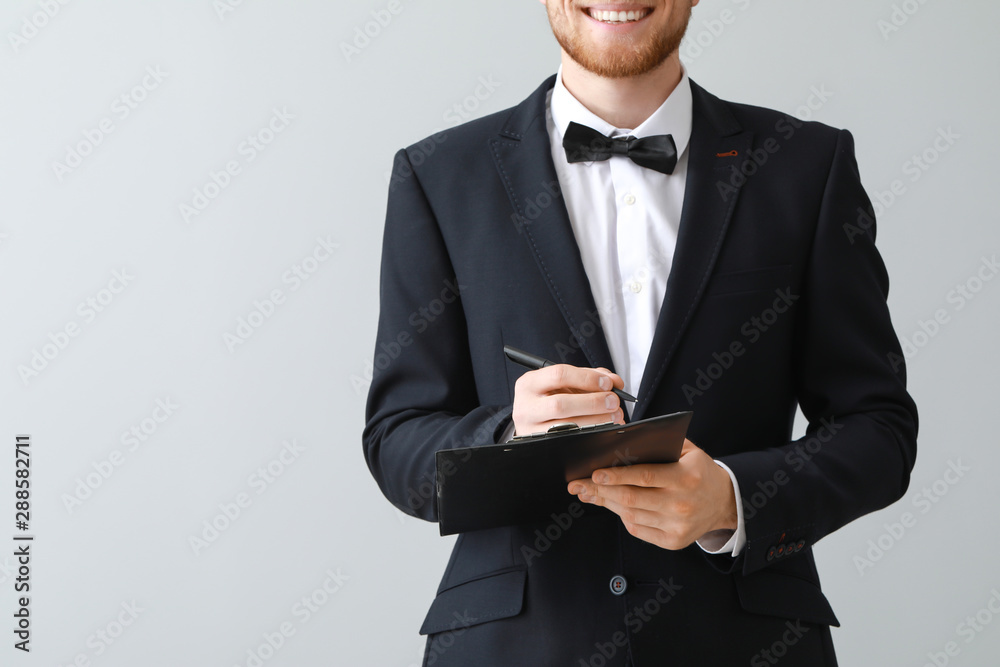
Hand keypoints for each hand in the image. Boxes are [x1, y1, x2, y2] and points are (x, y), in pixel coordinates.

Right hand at [512, 364, 624, 435]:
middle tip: (613, 401)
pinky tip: (606, 428)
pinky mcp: (542, 447)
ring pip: (566, 427)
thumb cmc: (551, 397)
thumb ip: (589, 376)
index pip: (559, 375)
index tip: (607, 383)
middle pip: (560, 404)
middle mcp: (526, 407)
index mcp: (529, 384)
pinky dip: (593, 434)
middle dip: (593, 402)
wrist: (532, 420)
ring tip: (614, 415)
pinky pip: (571, 441)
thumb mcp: (564, 382)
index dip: (587, 378)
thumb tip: (614, 381)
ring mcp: (531, 430)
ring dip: (597, 420)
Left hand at [567, 439, 737, 549]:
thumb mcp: (688, 451)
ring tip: (589, 493)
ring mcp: (677, 526)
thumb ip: (660, 444)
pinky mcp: (673, 541)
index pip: (644, 477)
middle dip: (600, 491)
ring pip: (630, 515)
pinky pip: (638, 529)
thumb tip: (622, 443)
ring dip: (606, 503)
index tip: (594, 474)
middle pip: (631, 498)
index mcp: (686, 478)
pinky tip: (611, 505)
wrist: (724, 502)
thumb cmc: (700, 472)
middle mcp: (681, 504)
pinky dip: (622, 517)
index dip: (616, 476)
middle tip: (579, 484)